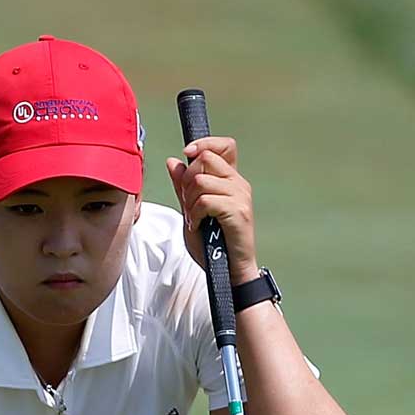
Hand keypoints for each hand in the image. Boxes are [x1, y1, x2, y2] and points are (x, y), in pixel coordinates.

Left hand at [165, 136, 261, 283]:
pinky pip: (206, 200)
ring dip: (189, 201)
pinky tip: (199, 226)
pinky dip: (196, 214)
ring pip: (201, 180)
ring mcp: (241, 196)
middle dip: (187, 181)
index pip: (224, 145)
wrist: (229, 271)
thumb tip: (173, 161)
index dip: (204, 143)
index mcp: (230, 180)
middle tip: (188, 205)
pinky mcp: (238, 211)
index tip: (187, 153)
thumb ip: (183, 187)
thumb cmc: (212, 245)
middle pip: (205, 159)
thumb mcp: (191, 211)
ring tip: (194, 219)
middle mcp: (239, 183)